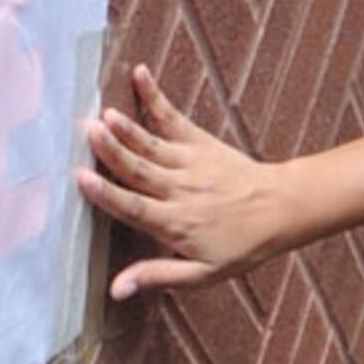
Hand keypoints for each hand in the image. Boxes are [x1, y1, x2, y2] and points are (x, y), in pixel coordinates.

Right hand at [74, 64, 306, 300]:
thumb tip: (115, 289)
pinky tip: (140, 74)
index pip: (134, 208)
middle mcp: (180, 191)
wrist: (280, 210)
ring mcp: (191, 163)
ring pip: (152, 145)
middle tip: (88, 133)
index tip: (82, 179)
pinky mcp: (201, 142)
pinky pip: (173, 118)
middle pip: (139, 170)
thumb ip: (157, 276)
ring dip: (127, 128)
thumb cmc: (240, 246)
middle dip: (112, 151)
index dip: (107, 194)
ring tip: (105, 113)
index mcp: (176, 224)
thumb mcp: (202, 274)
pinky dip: (155, 95)